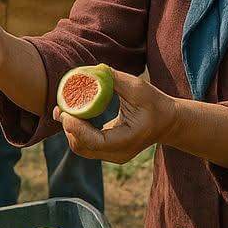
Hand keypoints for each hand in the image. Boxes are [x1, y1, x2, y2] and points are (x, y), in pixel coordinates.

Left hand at [53, 70, 177, 163]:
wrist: (167, 121)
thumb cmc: (154, 102)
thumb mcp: (138, 87)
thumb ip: (113, 79)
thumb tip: (88, 71)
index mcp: (128, 140)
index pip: (96, 142)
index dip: (77, 129)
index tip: (65, 112)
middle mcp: (119, 153)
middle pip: (83, 147)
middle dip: (69, 128)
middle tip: (60, 108)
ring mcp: (113, 156)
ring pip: (81, 148)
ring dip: (70, 130)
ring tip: (62, 110)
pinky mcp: (107, 152)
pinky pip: (85, 145)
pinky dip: (76, 131)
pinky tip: (71, 115)